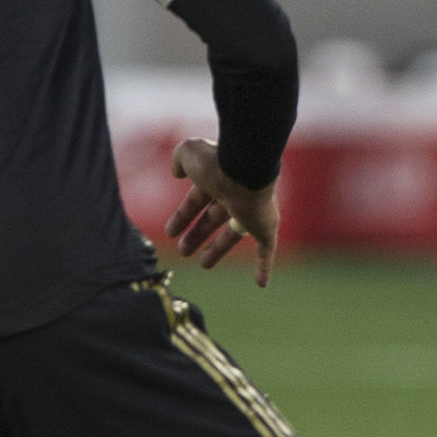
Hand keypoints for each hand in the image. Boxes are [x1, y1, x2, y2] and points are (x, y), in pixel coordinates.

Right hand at [166, 138, 278, 285]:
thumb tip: (177, 173)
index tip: (169, 232)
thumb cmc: (215, 161)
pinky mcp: (266, 226)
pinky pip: (266, 250)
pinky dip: (264, 266)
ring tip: (203, 265)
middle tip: (182, 251)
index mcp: (217, 179)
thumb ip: (180, 159)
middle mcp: (235, 194)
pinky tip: (261, 283)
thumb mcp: (187, 153)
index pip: (197, 200)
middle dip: (197, 235)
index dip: (182, 216)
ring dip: (218, 250)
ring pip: (234, 235)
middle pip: (213, 219)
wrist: (247, 168)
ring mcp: (251, 211)